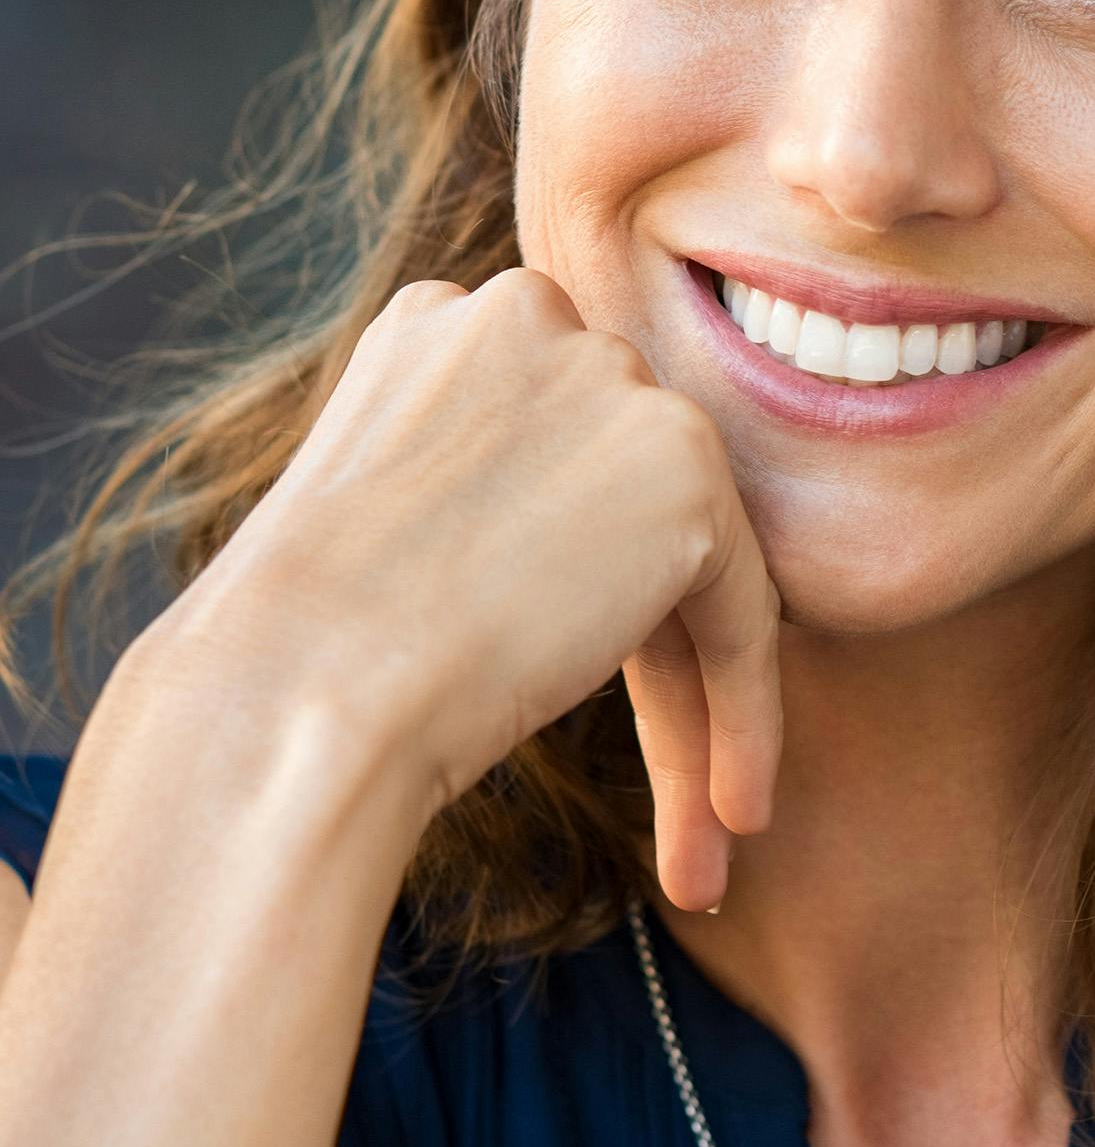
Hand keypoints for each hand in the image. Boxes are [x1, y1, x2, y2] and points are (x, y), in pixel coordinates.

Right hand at [143, 266, 781, 913]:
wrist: (294, 690)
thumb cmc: (299, 645)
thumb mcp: (383, 515)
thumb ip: (488, 485)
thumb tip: (568, 537)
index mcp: (448, 322)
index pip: (554, 458)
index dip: (567, 581)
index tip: (555, 676)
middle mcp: (536, 318)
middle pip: (622, 506)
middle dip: (640, 644)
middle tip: (663, 780)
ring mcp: (615, 382)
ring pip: (689, 560)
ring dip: (696, 700)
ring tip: (706, 828)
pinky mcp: (684, 466)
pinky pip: (743, 609)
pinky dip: (747, 712)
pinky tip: (736, 812)